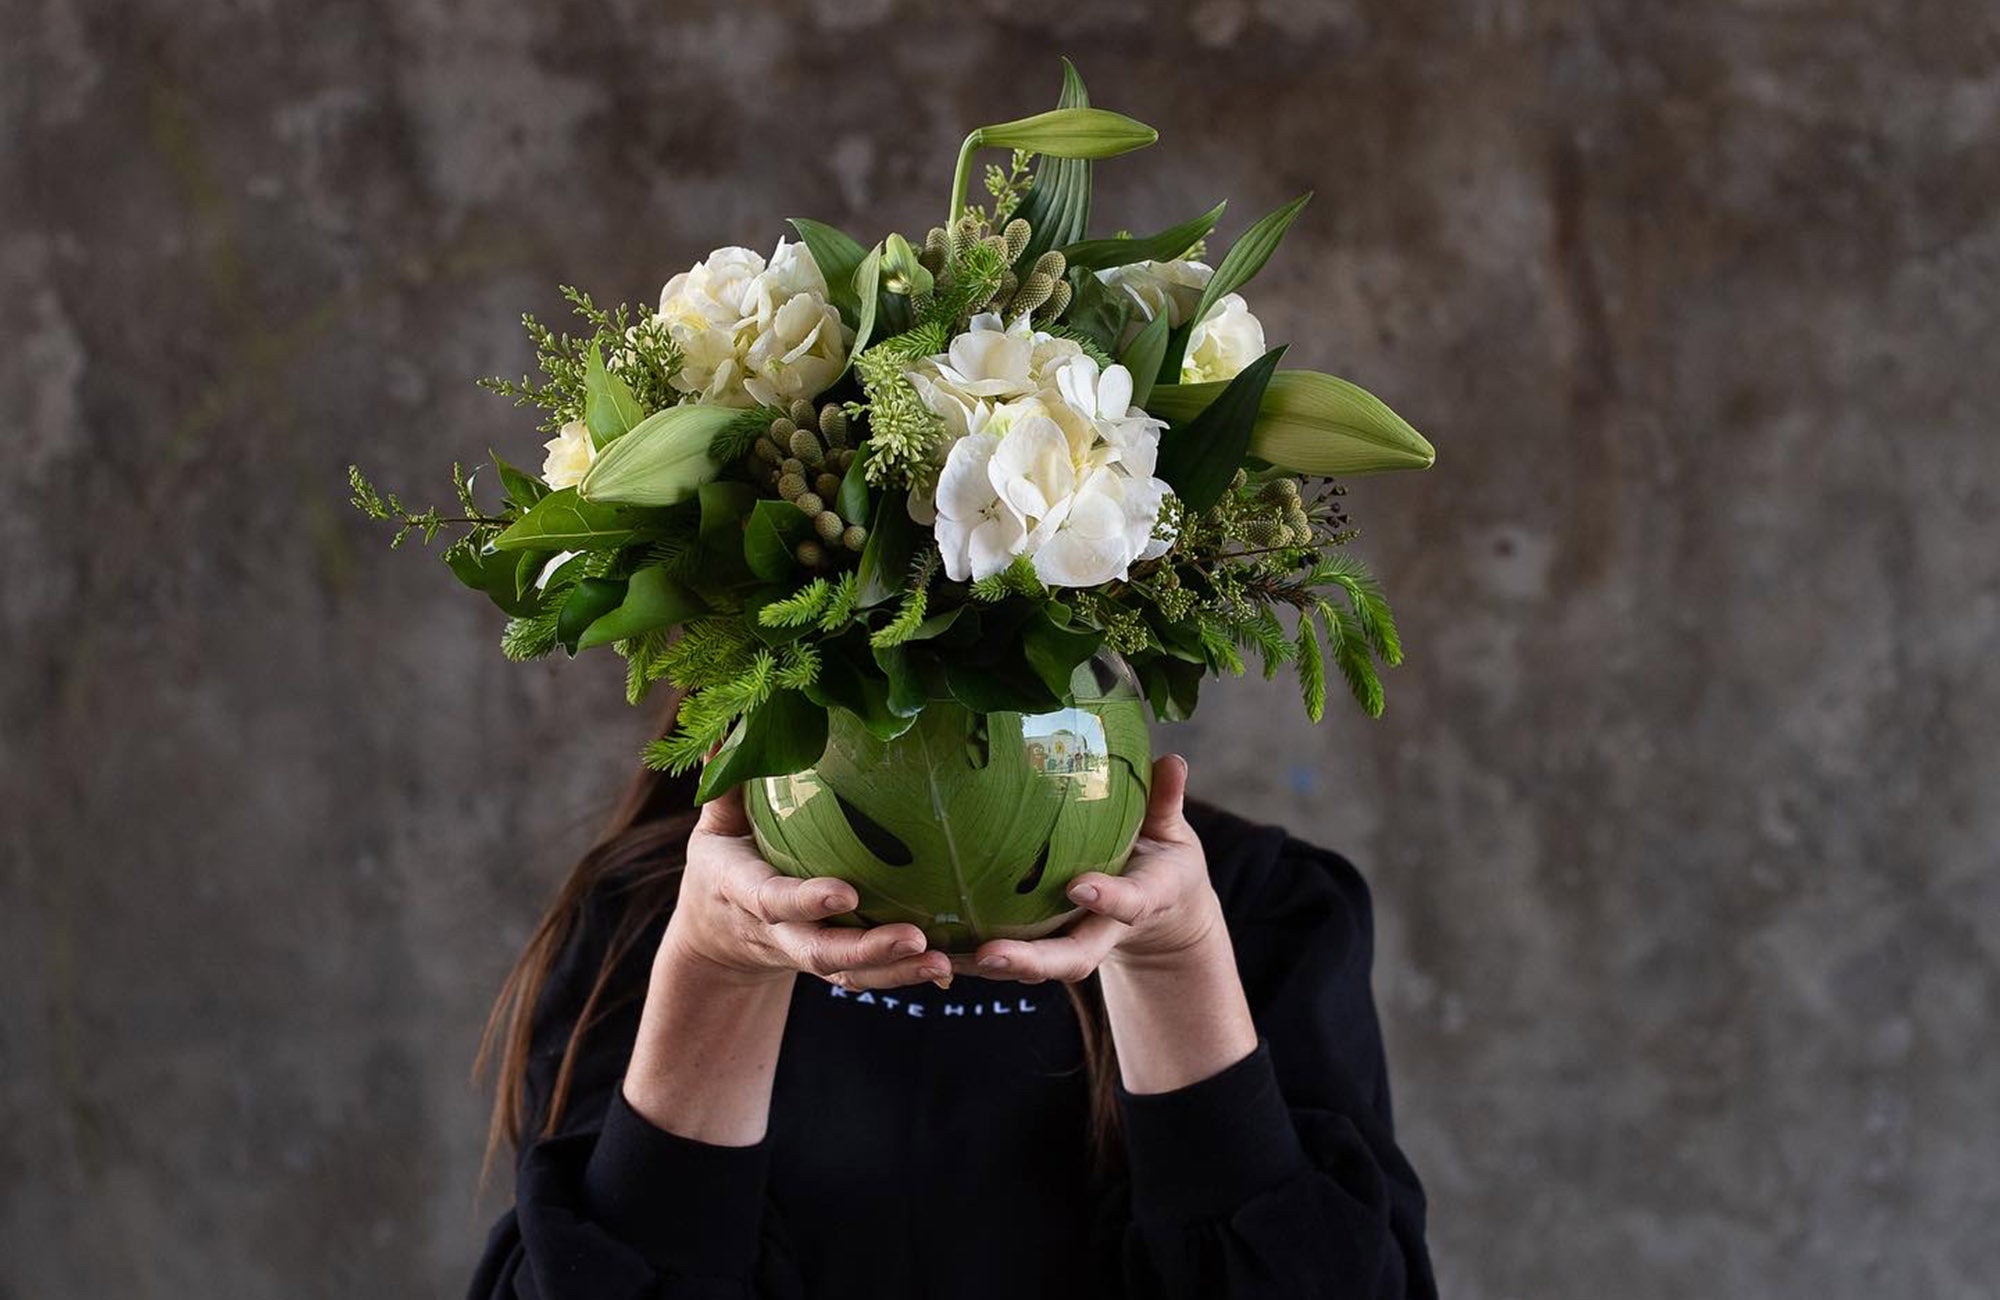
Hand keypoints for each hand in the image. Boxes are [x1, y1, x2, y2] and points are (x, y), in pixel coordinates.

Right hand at [659, 787, 950, 991]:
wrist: (717, 935)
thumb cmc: (724, 861)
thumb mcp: (715, 822)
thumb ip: (725, 782)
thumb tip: (731, 725)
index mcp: (741, 891)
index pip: (772, 899)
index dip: (806, 901)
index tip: (846, 892)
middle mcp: (775, 931)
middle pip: (818, 952)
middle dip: (866, 951)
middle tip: (916, 939)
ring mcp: (803, 953)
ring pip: (848, 974)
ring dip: (895, 972)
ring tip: (942, 961)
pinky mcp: (830, 965)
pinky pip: (867, 977)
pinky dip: (904, 976)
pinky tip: (946, 967)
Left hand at [951, 754, 1223, 983]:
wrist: (1160, 911)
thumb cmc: (1160, 860)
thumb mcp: (1172, 832)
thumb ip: (1166, 802)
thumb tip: (1172, 761)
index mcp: (1143, 899)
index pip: (1129, 903)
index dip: (1108, 899)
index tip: (1080, 888)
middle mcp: (1104, 930)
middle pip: (1071, 957)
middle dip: (1033, 961)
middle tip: (992, 955)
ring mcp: (1074, 942)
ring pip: (1035, 965)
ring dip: (990, 967)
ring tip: (945, 959)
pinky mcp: (1047, 945)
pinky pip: (1010, 958)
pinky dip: (974, 959)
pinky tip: (932, 951)